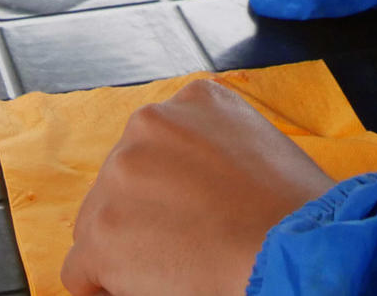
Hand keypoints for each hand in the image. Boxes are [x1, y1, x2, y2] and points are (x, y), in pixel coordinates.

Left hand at [60, 79, 335, 295]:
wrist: (292, 250)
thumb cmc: (296, 213)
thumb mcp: (264, 145)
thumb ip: (218, 149)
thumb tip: (194, 186)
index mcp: (196, 100)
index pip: (159, 145)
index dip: (171, 188)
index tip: (190, 214)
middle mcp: (151, 123)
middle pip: (124, 181)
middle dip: (146, 214)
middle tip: (185, 247)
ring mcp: (121, 174)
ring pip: (100, 222)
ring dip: (127, 247)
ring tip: (173, 268)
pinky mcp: (102, 230)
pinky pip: (80, 269)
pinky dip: (104, 287)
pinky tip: (143, 289)